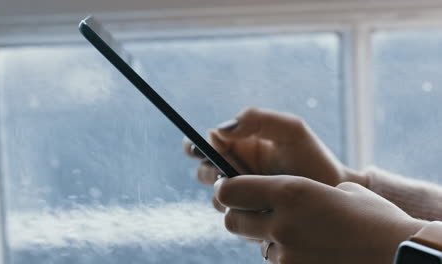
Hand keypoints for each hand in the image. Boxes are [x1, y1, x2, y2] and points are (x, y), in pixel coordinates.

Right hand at [183, 107, 366, 209]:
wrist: (335, 191)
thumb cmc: (312, 156)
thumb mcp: (289, 129)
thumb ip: (256, 119)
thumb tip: (218, 130)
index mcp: (237, 146)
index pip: (203, 144)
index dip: (195, 147)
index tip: (203, 150)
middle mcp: (234, 171)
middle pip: (203, 173)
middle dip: (210, 173)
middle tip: (226, 173)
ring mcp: (241, 195)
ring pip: (216, 199)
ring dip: (227, 196)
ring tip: (252, 193)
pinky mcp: (248, 218)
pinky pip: (234, 219)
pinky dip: (242, 215)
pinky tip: (263, 210)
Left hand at [214, 175, 426, 263]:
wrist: (399, 255)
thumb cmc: (373, 217)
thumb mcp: (335, 190)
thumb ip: (300, 192)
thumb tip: (276, 196)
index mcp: (291, 191)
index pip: (230, 190)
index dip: (225, 188)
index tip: (228, 187)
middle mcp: (281, 223)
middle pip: (230, 221)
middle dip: (237, 215)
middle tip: (253, 211)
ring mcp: (286, 254)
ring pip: (254, 243)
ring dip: (265, 236)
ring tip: (297, 232)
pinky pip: (275, 261)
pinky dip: (284, 254)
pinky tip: (308, 249)